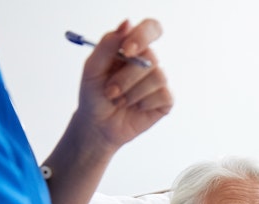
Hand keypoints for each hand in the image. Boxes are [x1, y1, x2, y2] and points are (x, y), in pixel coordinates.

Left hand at [75, 19, 173, 151]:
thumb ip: (107, 44)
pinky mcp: (165, 100)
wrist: (97, 125)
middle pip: (151, 58)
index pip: (151, 29)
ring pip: (158, 77)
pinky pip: (163, 95)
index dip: (142, 36)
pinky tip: (135, 108)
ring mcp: (158, 81)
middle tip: (110, 91)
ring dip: (132, 93)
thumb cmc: (94, 94)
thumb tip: (127, 23)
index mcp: (133, 48)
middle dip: (126, 78)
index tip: (127, 50)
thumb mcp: (92, 67)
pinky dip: (144, 103)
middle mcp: (148, 62)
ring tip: (119, 101)